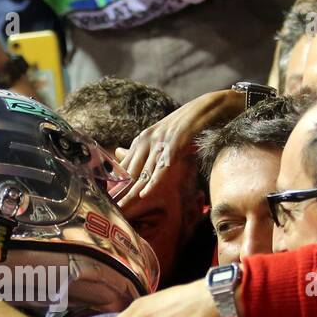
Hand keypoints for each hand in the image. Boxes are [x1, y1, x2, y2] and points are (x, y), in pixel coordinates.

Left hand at [121, 88, 246, 205]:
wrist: (209, 107)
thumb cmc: (187, 125)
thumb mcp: (164, 138)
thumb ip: (147, 151)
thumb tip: (127, 160)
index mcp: (142, 140)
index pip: (123, 166)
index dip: (114, 185)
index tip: (107, 201)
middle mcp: (146, 140)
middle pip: (129, 172)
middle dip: (119, 192)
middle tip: (110, 210)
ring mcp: (160, 142)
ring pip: (143, 172)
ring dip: (131, 192)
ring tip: (121, 208)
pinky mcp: (174, 144)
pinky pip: (162, 167)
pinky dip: (153, 182)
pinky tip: (144, 194)